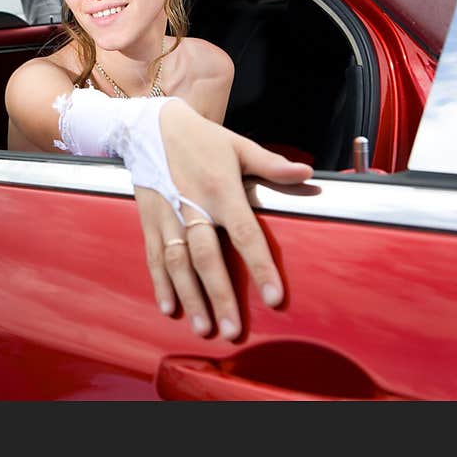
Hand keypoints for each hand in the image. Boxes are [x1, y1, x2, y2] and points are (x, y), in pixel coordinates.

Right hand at [134, 99, 312, 339]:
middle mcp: (192, 207)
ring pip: (178, 264)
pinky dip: (161, 283)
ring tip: (203, 328)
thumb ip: (271, 164)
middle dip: (220, 296)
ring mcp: (167, 216)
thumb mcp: (238, 145)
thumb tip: (306, 173)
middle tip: (233, 330)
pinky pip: (154, 257)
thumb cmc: (200, 138)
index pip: (245, 234)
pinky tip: (169, 308)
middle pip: (207, 258)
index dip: (260, 266)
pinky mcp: (149, 221)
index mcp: (220, 190)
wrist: (150, 126)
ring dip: (190, 297)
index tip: (275, 297)